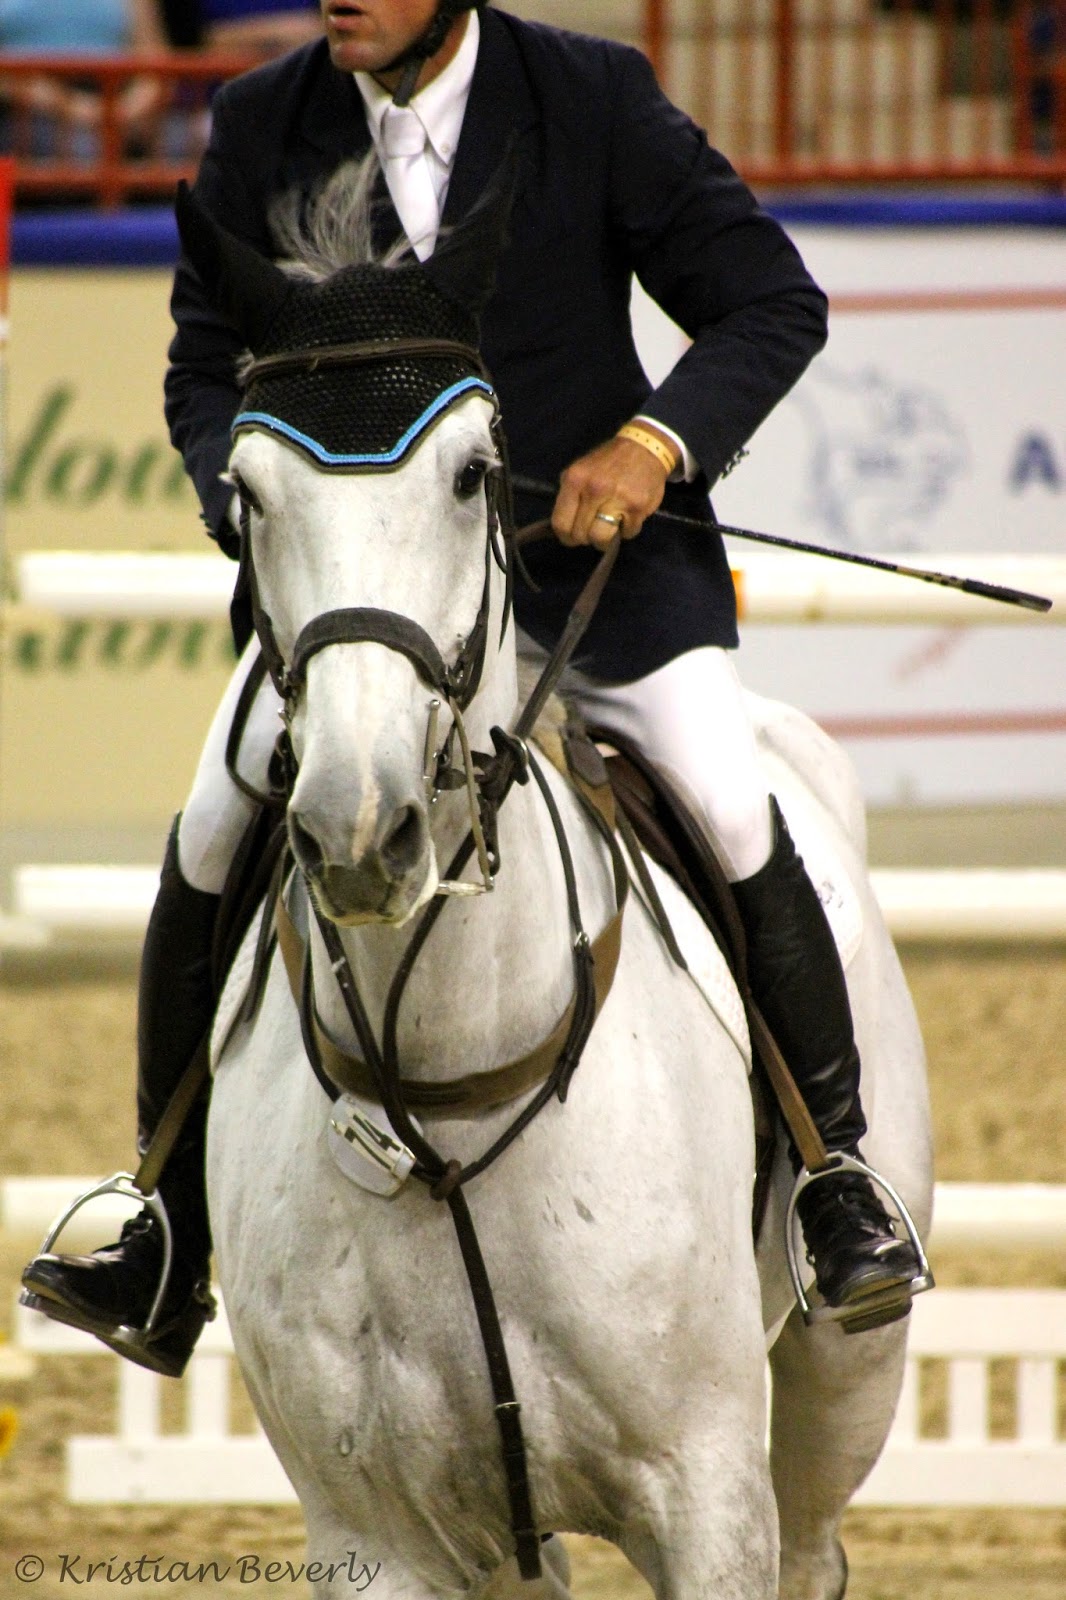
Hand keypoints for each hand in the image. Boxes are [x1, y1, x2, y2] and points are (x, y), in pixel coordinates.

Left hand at [551, 429, 678, 550]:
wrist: (645, 447)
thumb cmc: (608, 462)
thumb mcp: (580, 470)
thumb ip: (570, 496)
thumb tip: (564, 526)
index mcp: (575, 480)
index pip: (561, 523)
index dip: (566, 536)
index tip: (572, 537)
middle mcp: (595, 489)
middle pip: (581, 535)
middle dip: (586, 538)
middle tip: (593, 529)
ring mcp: (618, 499)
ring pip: (601, 539)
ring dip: (604, 541)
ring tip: (609, 530)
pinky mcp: (638, 507)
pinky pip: (627, 534)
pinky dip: (627, 530)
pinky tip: (627, 516)